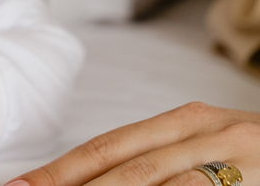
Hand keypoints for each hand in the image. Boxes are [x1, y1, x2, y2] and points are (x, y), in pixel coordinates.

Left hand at [5, 102, 259, 185]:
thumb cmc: (258, 159)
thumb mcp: (206, 148)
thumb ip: (157, 162)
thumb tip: (91, 179)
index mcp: (189, 122)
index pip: (109, 147)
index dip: (61, 170)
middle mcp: (213, 137)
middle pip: (127, 170)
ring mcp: (242, 167)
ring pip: (159, 185)